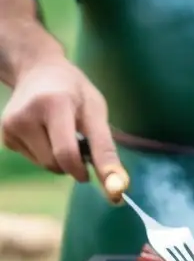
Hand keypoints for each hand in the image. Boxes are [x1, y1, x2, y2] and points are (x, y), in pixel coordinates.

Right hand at [1, 60, 127, 200]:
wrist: (37, 71)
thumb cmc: (75, 92)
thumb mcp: (96, 111)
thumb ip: (106, 149)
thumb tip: (116, 189)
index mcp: (53, 104)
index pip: (68, 152)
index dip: (86, 172)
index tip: (109, 189)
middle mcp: (25, 115)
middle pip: (57, 163)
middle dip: (77, 164)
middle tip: (84, 143)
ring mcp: (10, 126)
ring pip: (47, 166)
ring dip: (63, 160)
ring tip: (65, 134)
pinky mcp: (6, 136)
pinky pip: (37, 161)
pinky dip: (49, 156)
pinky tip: (49, 134)